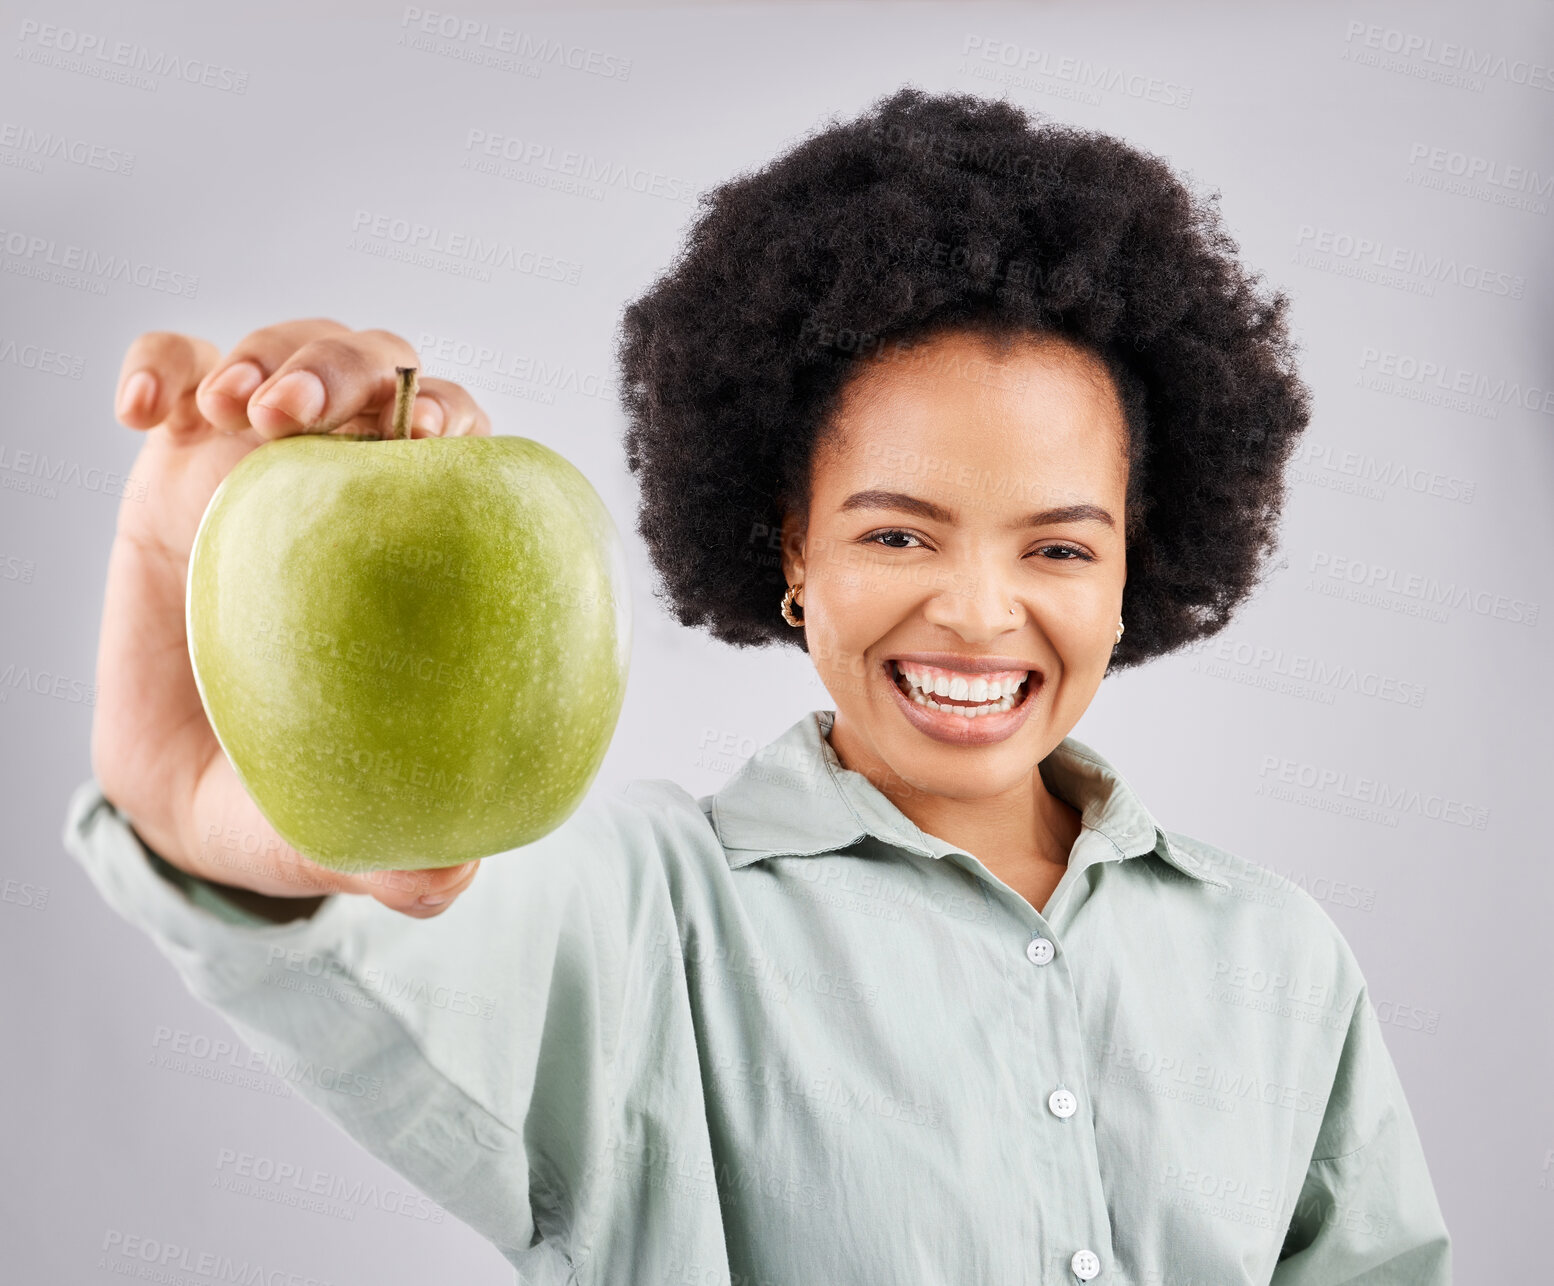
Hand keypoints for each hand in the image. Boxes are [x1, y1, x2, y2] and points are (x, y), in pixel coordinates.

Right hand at [92, 319, 492, 917]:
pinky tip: (141, 410)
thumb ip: (396, 859)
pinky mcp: (177, 457)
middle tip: (303, 416)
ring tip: (239, 407)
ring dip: (266, 355)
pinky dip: (162, 366)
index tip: (438, 437)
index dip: (455, 419)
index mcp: (419, 549)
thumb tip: (450, 878)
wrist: (188, 786)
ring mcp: (264, 460)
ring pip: (282, 351)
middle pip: (375, 372)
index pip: (458, 448)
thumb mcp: (333, 830)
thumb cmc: (291, 789)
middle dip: (347, 368)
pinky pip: (174, 371)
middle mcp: (351, 487)